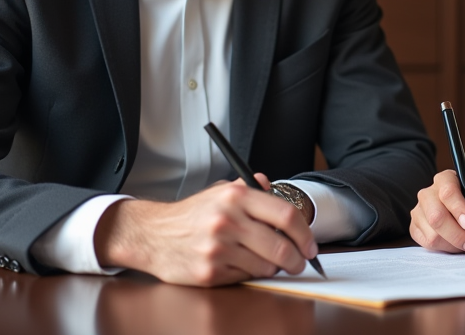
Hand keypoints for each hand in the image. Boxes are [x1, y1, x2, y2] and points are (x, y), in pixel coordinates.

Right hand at [94, 173, 317, 286]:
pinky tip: (240, 264)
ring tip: (267, 262)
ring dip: (273, 268)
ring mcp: (218, 248)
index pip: (286, 215)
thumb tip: (272, 186)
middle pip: (281, 246)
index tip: (310, 245)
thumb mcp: (220, 191)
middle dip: (297, 260)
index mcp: (236, 196)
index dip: (305, 234)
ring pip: (266, 266)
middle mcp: (228, 220)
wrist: (153, 235)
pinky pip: (245, 277)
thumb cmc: (192, 214)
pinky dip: (249, 274)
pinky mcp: (210, 272)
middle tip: (300, 263)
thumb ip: (250, 189)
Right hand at [409, 170, 464, 255]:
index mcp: (447, 179)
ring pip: (432, 233)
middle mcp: (428, 193)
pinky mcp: (415, 227)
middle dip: (456, 234)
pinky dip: (444, 248)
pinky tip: (454, 244)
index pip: (447, 192)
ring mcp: (419, 210)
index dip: (458, 209)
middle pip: (436, 216)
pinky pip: (427, 243)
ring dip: (453, 243)